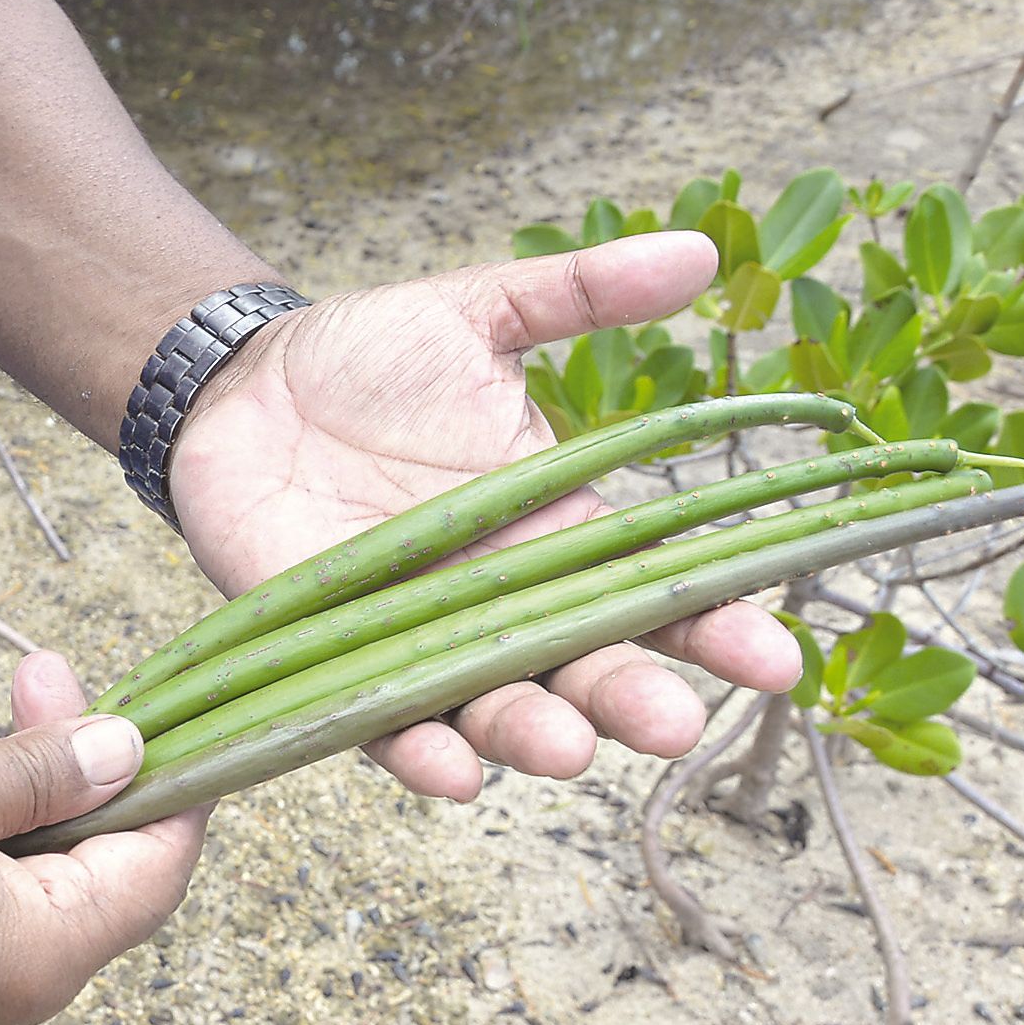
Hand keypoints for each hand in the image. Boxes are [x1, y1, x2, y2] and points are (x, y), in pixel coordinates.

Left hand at [167, 231, 800, 802]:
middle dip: (631, 702)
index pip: (655, 591)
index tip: (779, 659)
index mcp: (558, 528)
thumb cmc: (369, 356)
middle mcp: (504, 602)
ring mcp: (423, 639)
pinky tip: (450, 774)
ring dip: (531, 738)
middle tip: (676, 727)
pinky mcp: (337, 660)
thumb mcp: (479, 312)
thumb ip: (581, 291)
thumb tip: (696, 250)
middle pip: (584, 669)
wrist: (244, 385)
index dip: (717, 628)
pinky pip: (382, 723)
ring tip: (569, 752)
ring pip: (492, 709)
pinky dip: (415, 752)